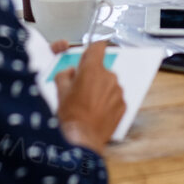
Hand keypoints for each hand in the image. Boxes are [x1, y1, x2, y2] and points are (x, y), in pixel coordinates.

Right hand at [54, 39, 124, 155]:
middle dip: (93, 76)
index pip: (98, 45)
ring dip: (101, 89)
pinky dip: (108, 102)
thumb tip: (70, 72)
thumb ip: (65, 74)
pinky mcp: (123, 104)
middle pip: (102, 68)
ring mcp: (118, 91)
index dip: (94, 46)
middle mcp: (109, 76)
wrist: (83, 137)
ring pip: (109, 83)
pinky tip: (97, 112)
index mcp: (92, 69)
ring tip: (89, 104)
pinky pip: (115, 97)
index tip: (92, 49)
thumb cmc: (71, 114)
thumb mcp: (60, 90)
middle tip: (82, 90)